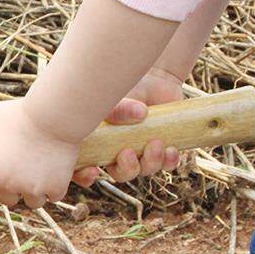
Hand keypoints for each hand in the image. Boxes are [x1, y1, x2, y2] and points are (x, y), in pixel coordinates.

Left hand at [0, 98, 79, 208]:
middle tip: (21, 169)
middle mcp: (5, 182)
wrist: (54, 115)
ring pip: (31, 202)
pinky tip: (55, 169)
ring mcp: (31, 188)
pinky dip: (55, 186)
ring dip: (34, 191)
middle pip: (7, 200)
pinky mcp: (55, 188)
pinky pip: (53, 196)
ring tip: (39, 170)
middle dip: (12, 188)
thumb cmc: (21, 112)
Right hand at [72, 67, 183, 186]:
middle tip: (130, 152)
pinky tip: (171, 149)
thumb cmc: (125, 86)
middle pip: (120, 174)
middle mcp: (118, 151)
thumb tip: (140, 114)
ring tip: (156, 142)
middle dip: (127, 169)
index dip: (84, 176)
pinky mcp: (162, 148)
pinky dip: (169, 161)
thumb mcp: (113, 97)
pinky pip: (166, 165)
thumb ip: (116, 109)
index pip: (83, 166)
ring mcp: (141, 151)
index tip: (94, 171)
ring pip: (145, 170)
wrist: (153, 78)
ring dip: (151, 162)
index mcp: (98, 142)